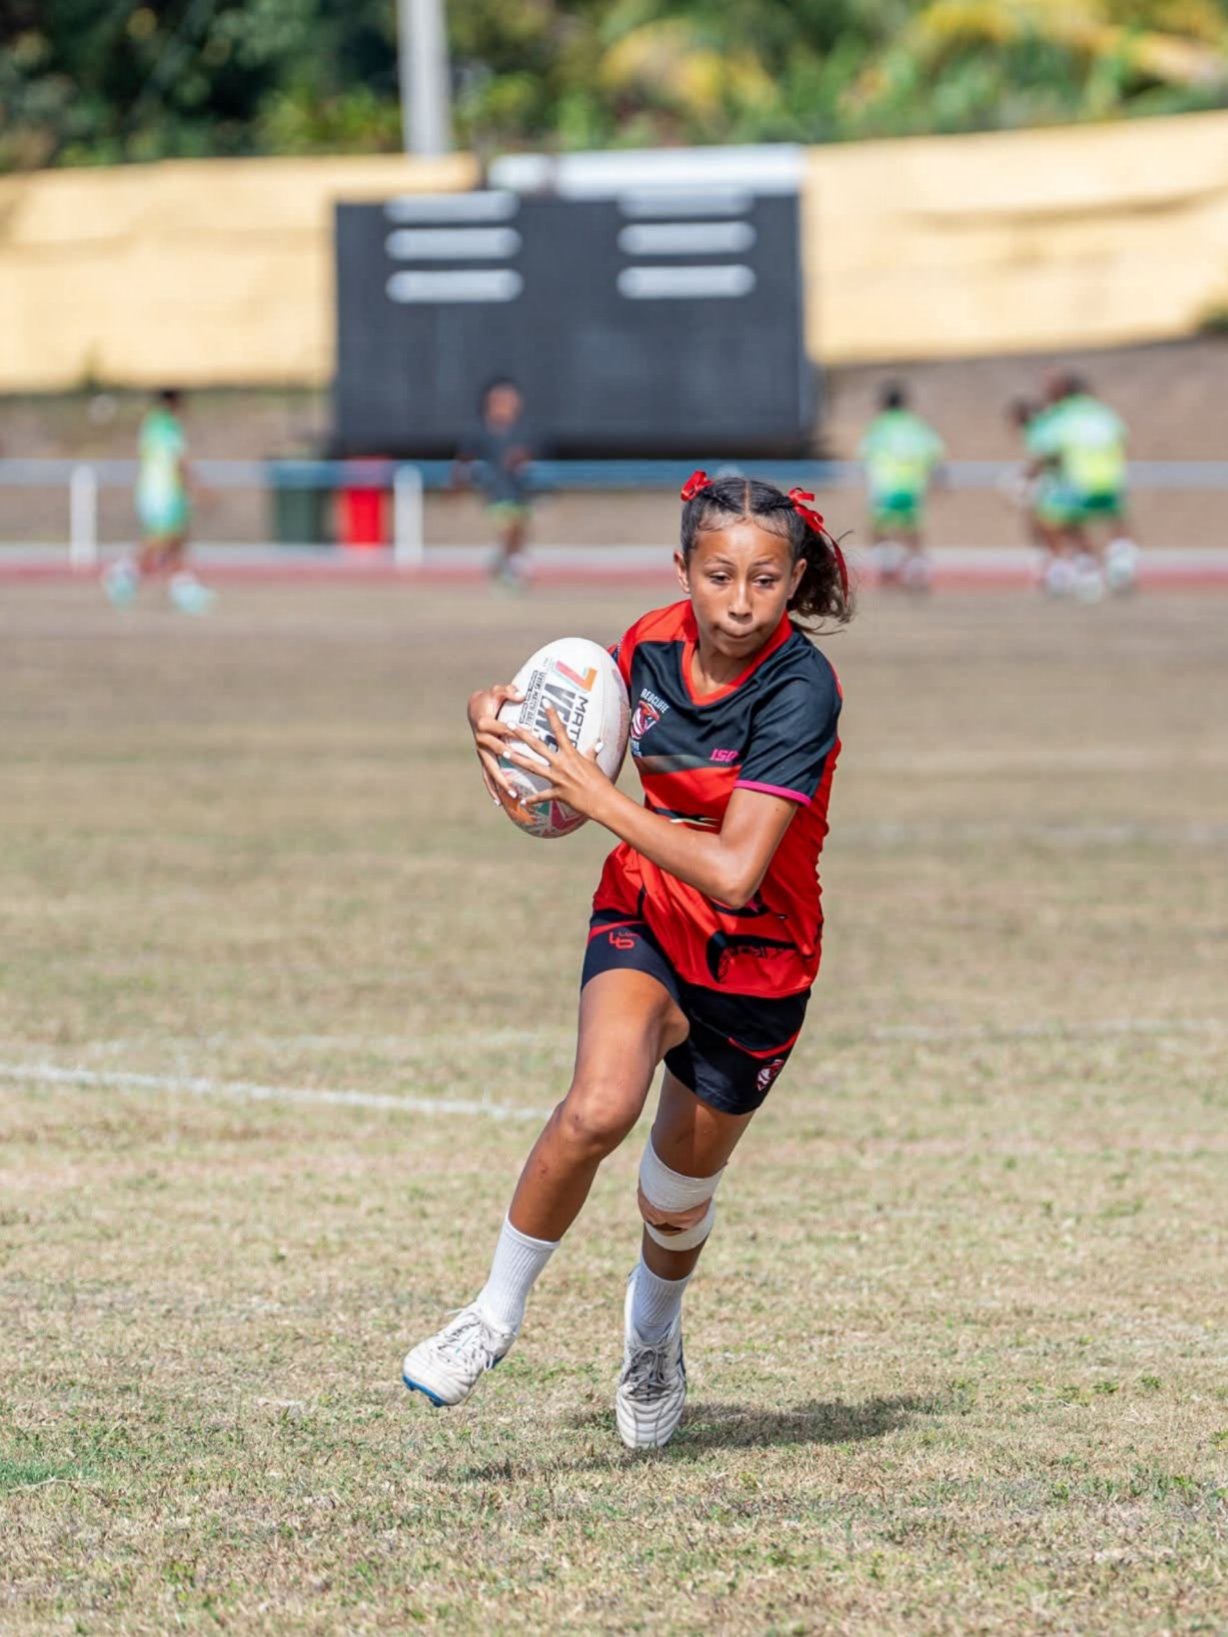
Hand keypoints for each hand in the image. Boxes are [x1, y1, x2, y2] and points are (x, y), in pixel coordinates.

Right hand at [467, 683, 522, 803]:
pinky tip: (500, 802)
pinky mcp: (483, 758)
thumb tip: (522, 694)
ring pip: (491, 770)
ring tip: (514, 796)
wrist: (474, 708)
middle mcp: (481, 739)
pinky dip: (492, 789)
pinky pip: (487, 776)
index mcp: (486, 724)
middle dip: (511, 761)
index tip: (533, 738)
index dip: (517, 733)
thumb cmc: (490, 699)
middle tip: (525, 770)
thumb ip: (509, 692)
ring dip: (502, 784)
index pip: (503, 730)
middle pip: (497, 753)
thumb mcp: (497, 691)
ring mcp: (481, 751)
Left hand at [505, 704, 615, 822]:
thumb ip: (592, 752)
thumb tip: (599, 743)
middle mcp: (561, 763)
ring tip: (503, 753)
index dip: (552, 715)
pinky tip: (521, 801)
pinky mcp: (556, 793)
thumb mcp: (594, 764)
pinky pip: (541, 796)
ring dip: (517, 759)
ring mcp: (557, 778)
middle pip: (538, 746)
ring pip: (532, 767)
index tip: (544, 701)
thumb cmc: (600, 781)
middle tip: (509, 725)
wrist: (602, 800)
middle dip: (523, 735)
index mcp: (571, 754)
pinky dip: (532, 800)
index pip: (560, 730)